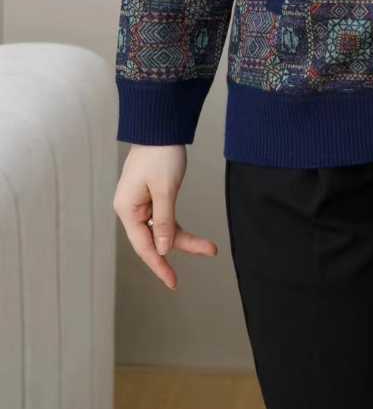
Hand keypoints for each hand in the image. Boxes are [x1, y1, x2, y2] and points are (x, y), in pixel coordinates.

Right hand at [112, 144, 217, 290]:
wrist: (160, 126)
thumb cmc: (160, 154)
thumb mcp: (165, 189)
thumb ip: (163, 221)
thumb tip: (162, 250)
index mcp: (127, 209)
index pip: (144, 246)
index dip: (159, 266)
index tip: (173, 282)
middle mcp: (130, 209)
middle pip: (153, 239)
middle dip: (179, 249)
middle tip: (204, 257)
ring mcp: (140, 203)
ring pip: (161, 230)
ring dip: (183, 238)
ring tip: (208, 247)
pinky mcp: (151, 196)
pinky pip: (164, 218)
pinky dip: (177, 226)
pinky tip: (193, 237)